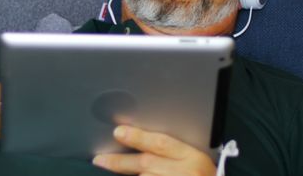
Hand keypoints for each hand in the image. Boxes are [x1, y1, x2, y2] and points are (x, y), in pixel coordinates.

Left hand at [92, 125, 216, 175]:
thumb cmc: (203, 175)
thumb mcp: (194, 158)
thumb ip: (171, 150)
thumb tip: (139, 138)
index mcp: (193, 157)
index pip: (161, 143)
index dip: (138, 137)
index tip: (118, 132)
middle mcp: (186, 173)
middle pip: (146, 164)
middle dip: (119, 162)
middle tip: (99, 159)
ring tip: (108, 169)